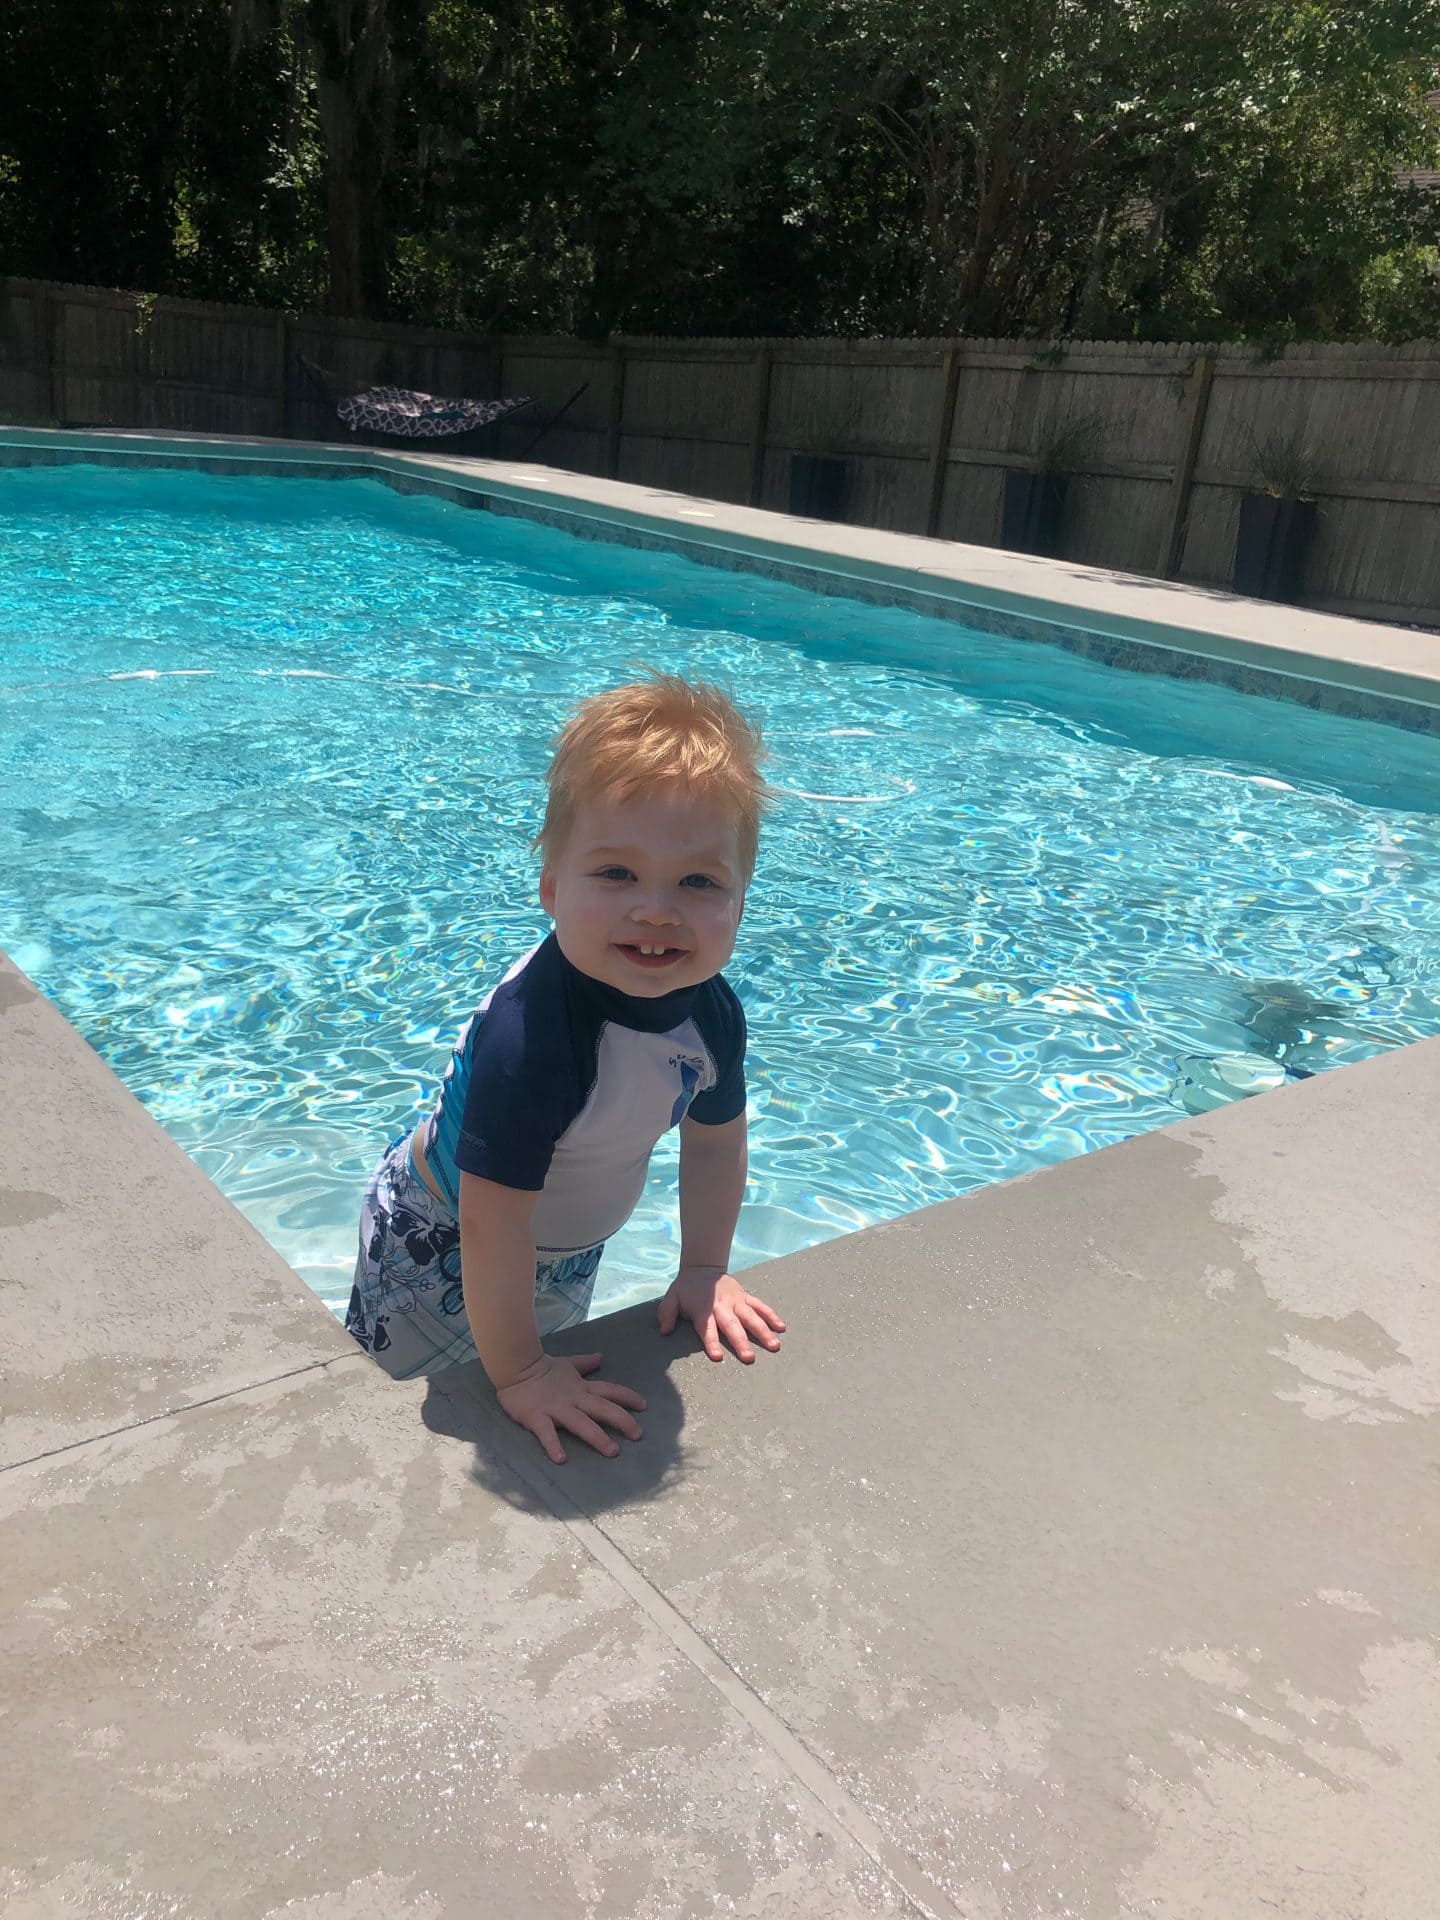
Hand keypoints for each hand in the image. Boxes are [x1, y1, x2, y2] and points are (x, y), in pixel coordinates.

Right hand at [495, 1352, 645, 1464]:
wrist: (515, 1367)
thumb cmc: (543, 1369)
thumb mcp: (568, 1364)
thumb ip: (585, 1363)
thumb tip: (601, 1357)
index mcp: (581, 1387)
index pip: (609, 1391)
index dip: (627, 1397)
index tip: (644, 1406)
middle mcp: (573, 1399)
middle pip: (602, 1408)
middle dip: (622, 1420)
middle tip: (638, 1435)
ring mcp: (556, 1409)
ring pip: (581, 1423)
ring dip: (597, 1437)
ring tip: (612, 1451)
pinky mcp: (536, 1417)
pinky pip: (546, 1433)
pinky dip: (553, 1445)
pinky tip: (561, 1459)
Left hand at [657, 1265, 785, 1362]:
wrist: (703, 1266)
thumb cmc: (686, 1288)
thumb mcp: (671, 1297)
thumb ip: (667, 1313)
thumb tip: (665, 1331)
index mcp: (703, 1309)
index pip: (707, 1328)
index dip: (711, 1342)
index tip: (717, 1356)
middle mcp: (722, 1306)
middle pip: (733, 1326)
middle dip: (741, 1342)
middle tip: (749, 1358)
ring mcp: (736, 1300)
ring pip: (751, 1316)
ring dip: (763, 1331)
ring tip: (774, 1345)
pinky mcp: (745, 1296)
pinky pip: (760, 1306)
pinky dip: (771, 1315)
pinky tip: (781, 1327)